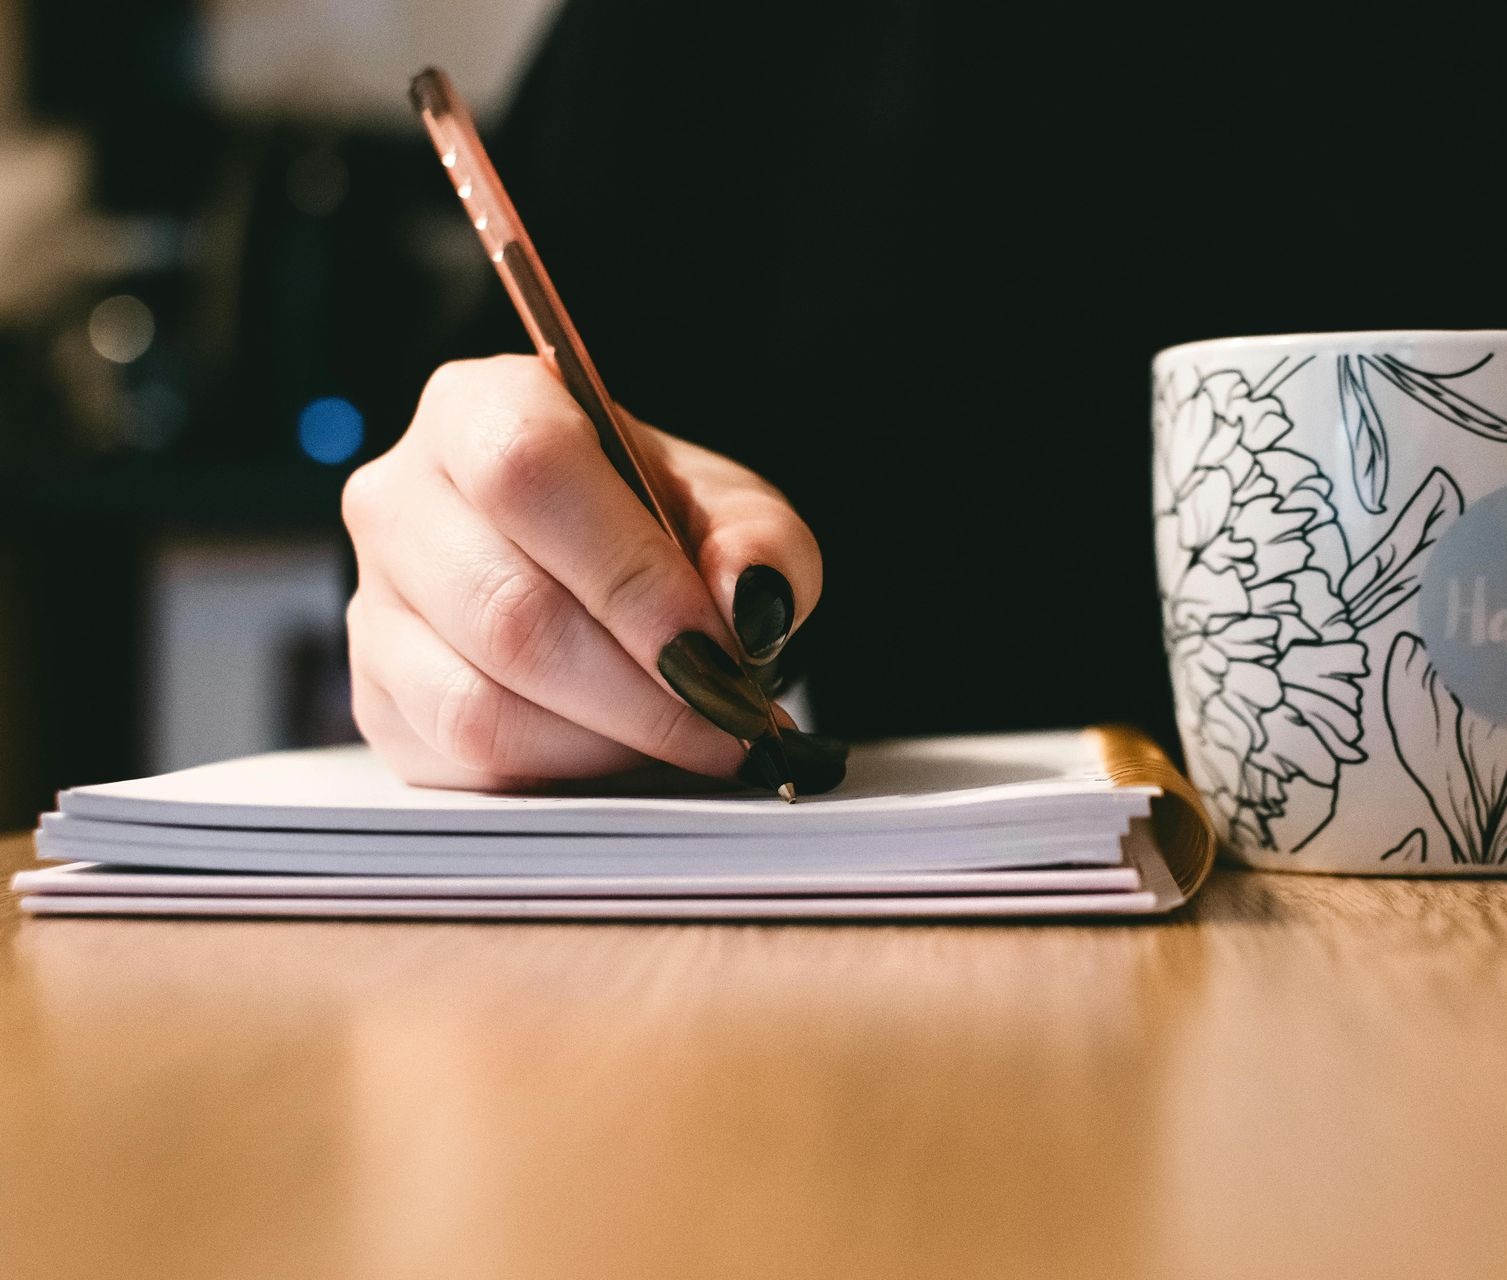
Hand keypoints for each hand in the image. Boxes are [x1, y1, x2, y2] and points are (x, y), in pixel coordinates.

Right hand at [342, 354, 822, 789]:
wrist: (596, 568)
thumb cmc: (658, 526)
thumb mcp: (732, 512)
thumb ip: (760, 545)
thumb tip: (746, 600)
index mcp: (480, 409)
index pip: (529, 476)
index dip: (629, 577)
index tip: (718, 652)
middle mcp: (399, 499)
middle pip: (507, 611)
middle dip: (641, 692)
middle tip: (729, 723)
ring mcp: (372, 604)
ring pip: (477, 705)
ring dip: (606, 743)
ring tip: (687, 740)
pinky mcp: (375, 698)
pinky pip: (462, 762)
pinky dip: (560, 774)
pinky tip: (621, 753)